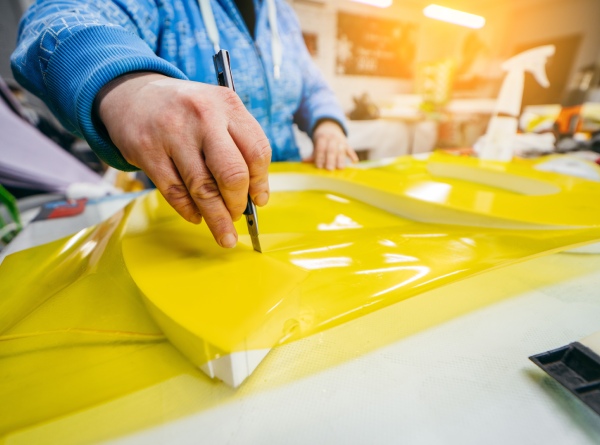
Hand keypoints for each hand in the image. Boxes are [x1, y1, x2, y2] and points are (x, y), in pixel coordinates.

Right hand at [96, 72, 270, 247]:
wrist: (134, 94)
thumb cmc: (186, 111)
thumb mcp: (218, 111)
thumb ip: (239, 145)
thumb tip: (255, 195)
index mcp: (227, 104)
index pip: (257, 151)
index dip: (261, 183)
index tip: (259, 200)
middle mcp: (203, 116)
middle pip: (232, 173)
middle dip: (237, 203)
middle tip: (237, 215)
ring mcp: (173, 133)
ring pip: (202, 189)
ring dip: (216, 218)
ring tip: (224, 234)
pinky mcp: (147, 151)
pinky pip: (174, 192)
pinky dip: (189, 210)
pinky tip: (196, 216)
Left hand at [308, 120, 357, 169]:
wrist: (330, 126)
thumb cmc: (322, 139)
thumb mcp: (316, 144)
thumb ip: (313, 154)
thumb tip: (304, 161)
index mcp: (322, 137)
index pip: (321, 148)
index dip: (320, 157)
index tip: (319, 166)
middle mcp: (332, 138)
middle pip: (331, 150)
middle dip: (330, 159)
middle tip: (329, 169)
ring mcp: (340, 140)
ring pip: (341, 150)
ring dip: (341, 159)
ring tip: (340, 168)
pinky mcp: (347, 143)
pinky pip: (350, 149)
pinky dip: (353, 155)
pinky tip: (354, 162)